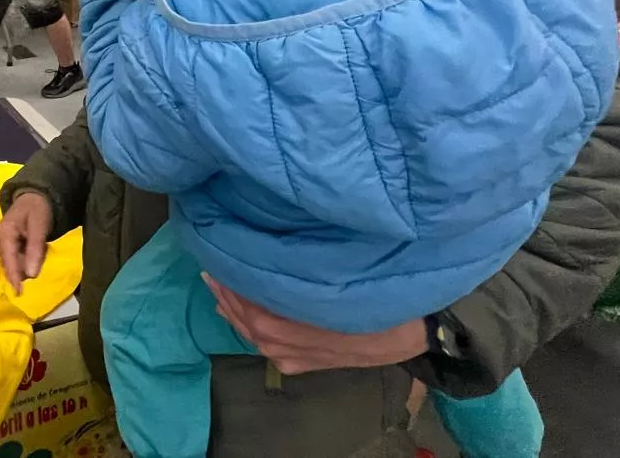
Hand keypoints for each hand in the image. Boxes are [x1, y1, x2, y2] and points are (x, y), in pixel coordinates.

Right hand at [0, 191, 52, 293]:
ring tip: (38, 246)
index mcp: (4, 233)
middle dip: (25, 266)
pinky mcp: (4, 247)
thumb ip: (35, 249)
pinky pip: (14, 259)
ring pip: (13, 263)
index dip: (14, 276)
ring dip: (26, 262)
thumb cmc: (37, 210)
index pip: (9, 259)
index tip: (19, 292)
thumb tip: (31, 275)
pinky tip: (32, 250)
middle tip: (41, 250)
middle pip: (10, 264)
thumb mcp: (40, 227)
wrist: (33, 198)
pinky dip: (25, 258)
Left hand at [205, 276, 426, 374]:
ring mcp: (288, 358)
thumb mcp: (335, 282)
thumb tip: (268, 254)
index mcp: (288, 326)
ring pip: (250, 333)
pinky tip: (238, 313)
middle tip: (210, 268)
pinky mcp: (297, 364)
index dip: (231, 281)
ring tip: (218, 286)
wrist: (409, 333)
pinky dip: (245, 326)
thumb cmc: (373, 302)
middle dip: (226, 293)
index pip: (247, 302)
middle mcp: (282, 346)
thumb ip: (296, 274)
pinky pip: (261, 344)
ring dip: (232, 308)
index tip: (219, 255)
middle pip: (244, 318)